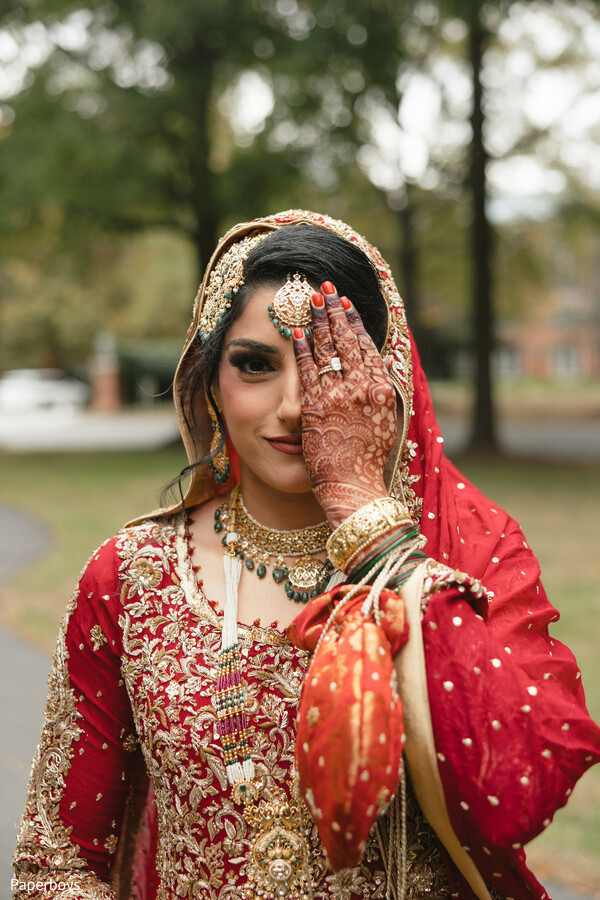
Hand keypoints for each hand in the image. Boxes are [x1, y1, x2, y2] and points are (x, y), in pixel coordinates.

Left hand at [293, 281, 396, 528]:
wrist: (354, 487)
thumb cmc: (370, 459)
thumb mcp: (388, 420)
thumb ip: (386, 387)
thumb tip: (387, 359)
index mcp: (381, 390)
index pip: (366, 346)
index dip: (355, 322)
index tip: (346, 304)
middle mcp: (361, 388)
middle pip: (345, 340)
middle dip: (334, 311)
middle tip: (326, 288)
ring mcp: (336, 396)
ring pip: (325, 350)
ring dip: (317, 321)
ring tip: (310, 299)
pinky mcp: (313, 407)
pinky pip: (305, 370)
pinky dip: (300, 348)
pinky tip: (295, 332)